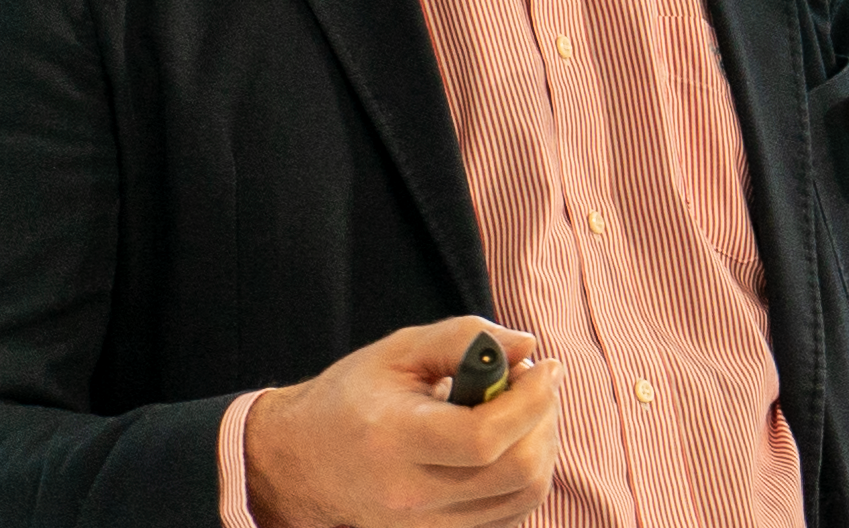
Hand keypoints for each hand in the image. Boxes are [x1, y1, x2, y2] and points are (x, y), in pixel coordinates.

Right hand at [246, 316, 560, 527]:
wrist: (303, 462)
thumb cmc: (352, 398)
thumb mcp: (399, 351)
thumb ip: (464, 339)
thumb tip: (528, 347)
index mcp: (392, 441)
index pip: (483, 438)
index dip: (531, 401)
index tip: (546, 366)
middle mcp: (409, 495)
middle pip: (516, 473)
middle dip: (544, 419)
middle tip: (536, 383)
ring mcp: (424, 527)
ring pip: (522, 498)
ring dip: (542, 446)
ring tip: (523, 408)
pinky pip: (510, 514)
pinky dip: (526, 475)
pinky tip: (510, 441)